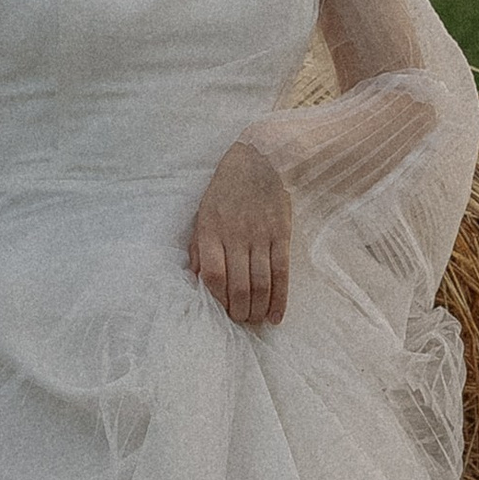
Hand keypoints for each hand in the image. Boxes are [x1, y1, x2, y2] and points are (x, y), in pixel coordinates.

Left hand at [188, 139, 291, 327]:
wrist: (262, 159)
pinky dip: (280, 298)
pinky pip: (281, 273)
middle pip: (239, 285)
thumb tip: (197, 278)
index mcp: (212, 230)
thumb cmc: (228, 188)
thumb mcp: (204, 211)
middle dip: (239, 311)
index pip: (214, 275)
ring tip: (256, 320)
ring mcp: (261, 236)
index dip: (217, 298)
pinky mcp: (282, 235)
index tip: (220, 309)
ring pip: (261, 284)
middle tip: (240, 320)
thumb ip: (199, 246)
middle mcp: (236, 236)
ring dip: (258, 309)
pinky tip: (276, 314)